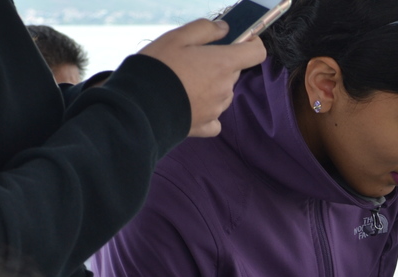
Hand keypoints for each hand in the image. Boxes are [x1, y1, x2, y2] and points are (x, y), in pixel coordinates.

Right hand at [140, 19, 266, 136]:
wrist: (141, 106)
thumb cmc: (159, 67)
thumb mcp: (177, 37)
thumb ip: (205, 29)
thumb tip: (224, 29)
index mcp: (223, 63)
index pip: (256, 52)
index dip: (251, 43)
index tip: (241, 40)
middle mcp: (225, 88)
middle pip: (234, 72)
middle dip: (219, 64)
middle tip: (192, 61)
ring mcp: (217, 109)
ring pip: (223, 93)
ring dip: (211, 86)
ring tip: (184, 83)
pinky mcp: (205, 126)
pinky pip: (214, 118)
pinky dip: (207, 111)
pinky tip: (190, 104)